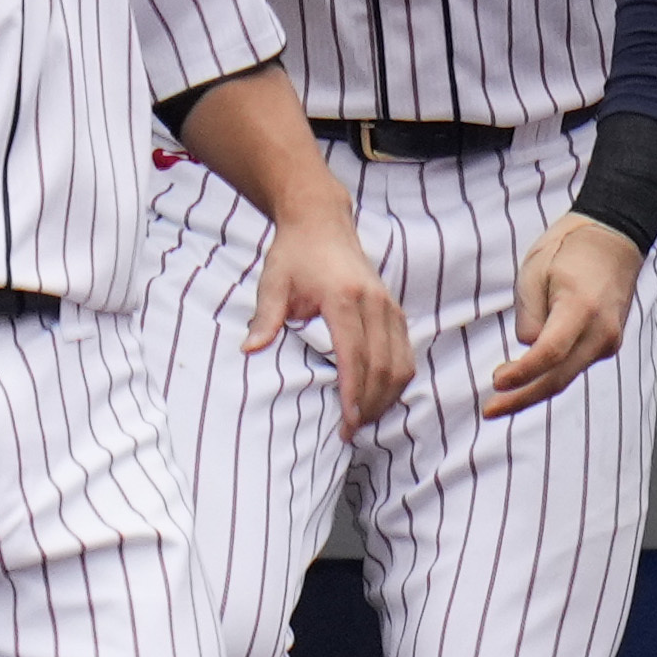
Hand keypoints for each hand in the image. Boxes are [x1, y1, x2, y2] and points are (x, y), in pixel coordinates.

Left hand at [246, 212, 412, 435]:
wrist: (322, 223)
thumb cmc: (294, 254)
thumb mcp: (273, 282)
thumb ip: (265, 318)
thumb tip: (251, 349)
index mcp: (345, 298)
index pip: (355, 356)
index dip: (353, 393)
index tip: (347, 422)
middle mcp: (375, 303)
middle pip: (383, 366)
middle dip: (370, 404)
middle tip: (351, 432)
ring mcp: (389, 307)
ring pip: (401, 362)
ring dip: (387, 395)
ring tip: (366, 420)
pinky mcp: (394, 310)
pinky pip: (405, 352)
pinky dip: (396, 379)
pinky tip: (380, 396)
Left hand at [482, 212, 642, 419]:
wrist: (613, 239)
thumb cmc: (569, 249)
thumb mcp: (534, 273)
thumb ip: (529, 317)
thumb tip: (528, 349)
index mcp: (582, 308)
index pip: (549, 354)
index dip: (521, 374)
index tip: (496, 382)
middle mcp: (602, 331)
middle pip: (559, 377)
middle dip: (523, 398)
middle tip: (490, 409)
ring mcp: (610, 340)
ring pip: (568, 376)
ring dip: (535, 390)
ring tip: (502, 402)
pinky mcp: (608, 343)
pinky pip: (576, 366)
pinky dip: (551, 376)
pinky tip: (528, 382)